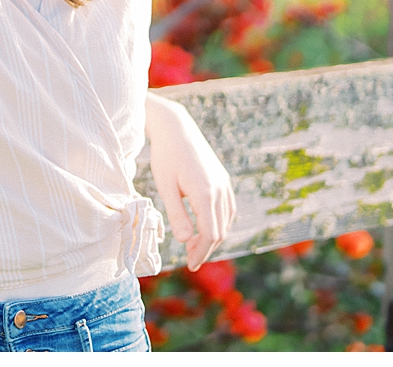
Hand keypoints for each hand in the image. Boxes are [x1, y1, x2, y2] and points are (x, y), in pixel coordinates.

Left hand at [146, 94, 235, 270]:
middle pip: (219, 230)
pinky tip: (206, 227)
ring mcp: (224, 184)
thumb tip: (185, 241)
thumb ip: (177, 214)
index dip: (200, 252)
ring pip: (225, 220)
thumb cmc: (165, 156)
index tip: (190, 264)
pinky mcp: (223, 179)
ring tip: (194, 246)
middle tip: (190, 260)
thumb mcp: (165, 186)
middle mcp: (220, 190)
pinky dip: (219, 222)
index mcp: (205, 193)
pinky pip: (227, 208)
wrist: (175, 128)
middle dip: (206, 248)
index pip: (209, 233)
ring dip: (213, 236)